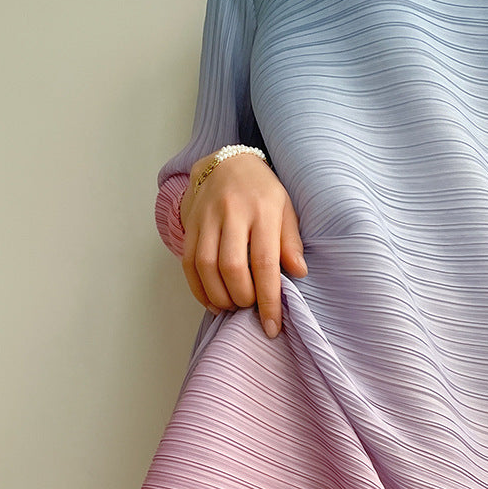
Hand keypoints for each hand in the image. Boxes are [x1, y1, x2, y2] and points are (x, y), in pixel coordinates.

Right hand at [180, 151, 307, 337]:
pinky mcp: (190, 223)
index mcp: (263, 210)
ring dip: (219, 296)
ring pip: (206, 266)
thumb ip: (291, 241)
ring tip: (232, 306)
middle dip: (242, 297)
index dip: (268, 298)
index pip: (265, 262)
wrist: (228, 162)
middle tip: (251, 307)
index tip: (272, 326)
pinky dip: (199, 288)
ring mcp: (207, 217)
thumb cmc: (263, 192)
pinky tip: (212, 300)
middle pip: (232, 266)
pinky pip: (188, 262)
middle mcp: (232, 212)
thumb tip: (299, 272)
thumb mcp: (286, 209)